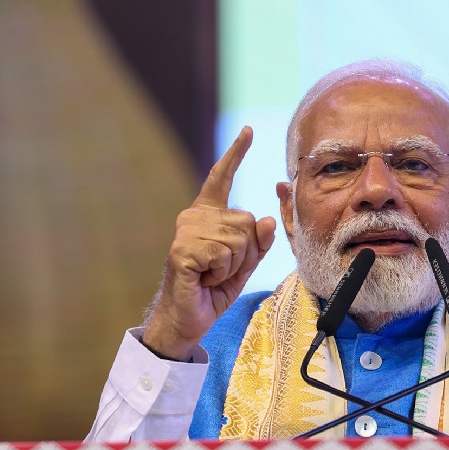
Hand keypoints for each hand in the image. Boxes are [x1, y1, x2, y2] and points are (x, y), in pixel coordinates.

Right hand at [142, 127, 277, 360]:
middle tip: (220, 270)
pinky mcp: (182, 250)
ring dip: (233, 265)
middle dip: (245, 253)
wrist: (188, 319)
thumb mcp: (244, 265)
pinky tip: (204, 278)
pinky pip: (223, 253)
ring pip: (238, 239)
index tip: (249, 131)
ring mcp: (185, 232)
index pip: (222, 178)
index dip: (236, 154)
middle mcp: (194, 217)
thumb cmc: (212, 291)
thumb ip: (258, 243)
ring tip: (211, 275)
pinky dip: (221, 272)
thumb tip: (266, 219)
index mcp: (207, 215)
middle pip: (246, 221)